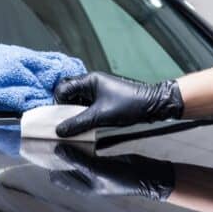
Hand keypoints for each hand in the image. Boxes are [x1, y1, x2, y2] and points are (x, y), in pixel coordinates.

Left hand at [50, 144, 174, 200]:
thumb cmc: (123, 178)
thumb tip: (57, 150)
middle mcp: (85, 178)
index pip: (57, 177)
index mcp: (82, 186)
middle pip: (64, 166)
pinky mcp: (101, 159)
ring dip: (68, 147)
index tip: (41, 149)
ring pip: (74, 157)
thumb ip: (77, 160)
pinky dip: (80, 143)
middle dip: (56, 154)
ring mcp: (93, 168)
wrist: (147, 176)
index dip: (48, 165)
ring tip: (60, 132)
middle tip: (49, 136)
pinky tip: (78, 132)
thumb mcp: (98, 170)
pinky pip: (86, 151)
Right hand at [54, 72, 183, 136]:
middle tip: (67, 122)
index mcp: (89, 81)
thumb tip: (59, 130)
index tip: (60, 119)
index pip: (62, 89)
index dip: (58, 104)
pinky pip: (87, 106)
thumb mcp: (100, 116)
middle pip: (68, 94)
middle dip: (65, 109)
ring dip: (75, 113)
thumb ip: (78, 123)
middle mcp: (92, 83)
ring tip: (78, 125)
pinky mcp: (105, 99)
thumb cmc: (130, 105)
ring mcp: (99, 91)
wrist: (154, 105)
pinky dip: (85, 115)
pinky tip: (88, 124)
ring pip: (78, 101)